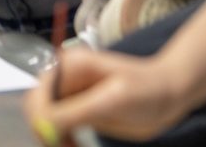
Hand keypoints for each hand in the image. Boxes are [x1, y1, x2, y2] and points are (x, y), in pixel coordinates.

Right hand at [24, 49, 191, 143]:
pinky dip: (62, 141)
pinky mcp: (80, 111)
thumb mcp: (110, 101)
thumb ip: (76, 111)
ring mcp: (72, 95)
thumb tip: (43, 123)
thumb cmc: (145, 90)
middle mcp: (66, 78)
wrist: (169, 95)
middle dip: (45, 131)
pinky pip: (59, 128)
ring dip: (53, 138)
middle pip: (37, 108)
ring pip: (46, 120)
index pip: (38, 94)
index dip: (41, 120)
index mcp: (70, 66)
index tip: (55, 142)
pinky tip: (76, 146)